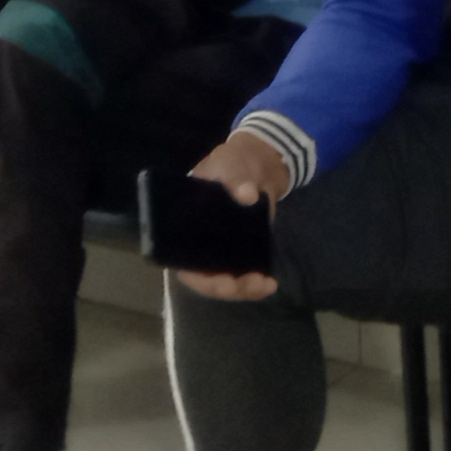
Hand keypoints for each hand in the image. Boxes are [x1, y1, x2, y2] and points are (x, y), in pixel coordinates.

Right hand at [171, 131, 296, 301]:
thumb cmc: (233, 162)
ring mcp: (217, 248)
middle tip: (251, 284)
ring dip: (242, 288)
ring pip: (222, 279)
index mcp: (182, 223)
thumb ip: (236, 178)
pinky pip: (240, 273)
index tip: (223, 281)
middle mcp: (196, 241)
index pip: (181, 259)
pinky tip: (269, 282)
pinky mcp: (238, 250)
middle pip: (202, 276)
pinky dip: (252, 282)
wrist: (258, 163)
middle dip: (226, 287)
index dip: (198, 276)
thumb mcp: (231, 164)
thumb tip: (247, 196)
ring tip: (266, 285)